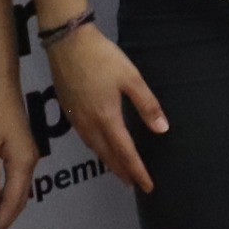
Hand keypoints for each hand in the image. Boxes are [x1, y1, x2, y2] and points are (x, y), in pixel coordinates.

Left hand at [0, 72, 37, 228]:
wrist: (0, 82)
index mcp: (22, 162)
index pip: (12, 200)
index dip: (1, 222)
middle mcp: (29, 161)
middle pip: (20, 198)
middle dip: (5, 219)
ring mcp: (26, 154)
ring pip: (19, 189)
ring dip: (7, 207)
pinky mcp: (20, 148)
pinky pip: (17, 179)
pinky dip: (8, 193)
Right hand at [46, 23, 163, 194]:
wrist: (67, 42)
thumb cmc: (103, 58)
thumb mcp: (131, 78)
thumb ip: (147, 105)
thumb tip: (162, 129)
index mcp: (107, 118)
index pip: (125, 153)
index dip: (137, 171)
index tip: (147, 186)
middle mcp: (89, 123)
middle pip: (107, 155)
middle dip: (122, 172)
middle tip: (134, 185)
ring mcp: (75, 118)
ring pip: (94, 148)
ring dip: (108, 162)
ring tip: (120, 172)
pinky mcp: (67, 109)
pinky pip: (85, 138)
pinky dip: (96, 149)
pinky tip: (100, 147)